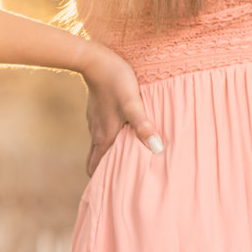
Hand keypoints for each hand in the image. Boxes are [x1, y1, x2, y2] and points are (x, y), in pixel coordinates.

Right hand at [81, 44, 162, 177]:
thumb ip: (143, 125)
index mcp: (105, 137)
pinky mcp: (96, 112)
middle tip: (122, 180)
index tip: (115, 191)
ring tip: (127, 160)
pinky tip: (123, 134)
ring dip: (108, 156)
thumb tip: (157, 148)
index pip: (97, 169)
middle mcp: (97, 133)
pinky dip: (108, 140)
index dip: (104, 181)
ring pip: (98, 147)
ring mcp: (95, 122)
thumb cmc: (116, 80)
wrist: (94, 60)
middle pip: (95, 162)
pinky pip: (100, 133)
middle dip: (105, 173)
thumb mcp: (133, 103)